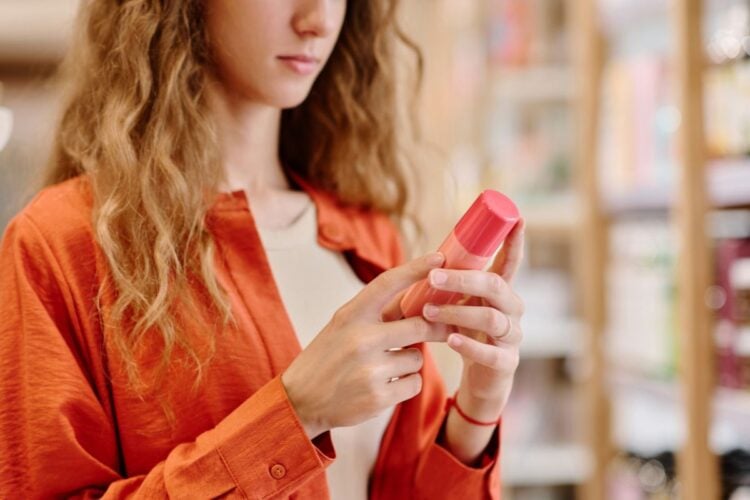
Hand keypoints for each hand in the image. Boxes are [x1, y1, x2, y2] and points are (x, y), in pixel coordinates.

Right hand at [281, 252, 450, 439]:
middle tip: (442, 329)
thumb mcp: (343, 326)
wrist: (300, 400)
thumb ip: (376, 313)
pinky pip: (414, 383)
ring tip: (385, 367)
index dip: (416, 268)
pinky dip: (406, 384)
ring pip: (417, 358)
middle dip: (434, 328)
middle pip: (419, 325)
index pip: (387, 283)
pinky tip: (384, 385)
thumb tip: (419, 297)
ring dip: (409, 362)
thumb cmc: (328, 357)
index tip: (439, 258)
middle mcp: (360, 339)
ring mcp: (370, 369)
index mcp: (350, 315)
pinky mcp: (378, 397)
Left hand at [422, 219, 525, 413]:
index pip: (509, 263)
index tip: (517, 218)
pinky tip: (451, 339)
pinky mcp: (505, 363)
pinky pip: (491, 353)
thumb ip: (445, 287)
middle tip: (434, 276)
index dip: (515, 242)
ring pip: (492, 318)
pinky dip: (469, 345)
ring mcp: (512, 337)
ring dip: (458, 311)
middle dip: (465, 279)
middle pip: (497, 286)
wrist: (479, 380)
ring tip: (429, 312)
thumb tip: (417, 264)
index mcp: (499, 292)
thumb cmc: (466, 334)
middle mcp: (511, 310)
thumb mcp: (456, 305)